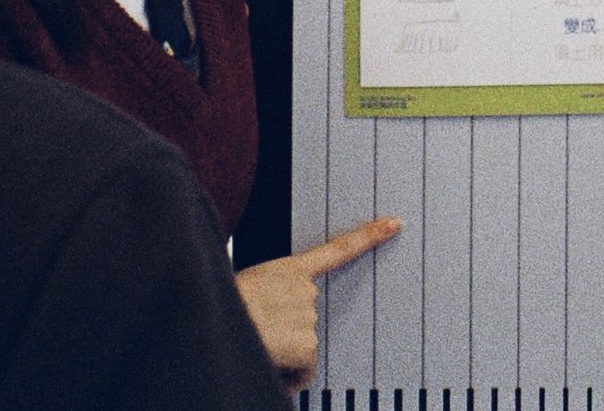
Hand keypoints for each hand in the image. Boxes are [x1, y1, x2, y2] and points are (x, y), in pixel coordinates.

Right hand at [235, 216, 402, 388]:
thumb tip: (277, 321)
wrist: (209, 322)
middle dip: (288, 334)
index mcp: (286, 270)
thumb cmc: (219, 307)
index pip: (337, 250)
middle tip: (259, 334)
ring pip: (303, 349)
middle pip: (308, 320)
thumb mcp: (243, 288)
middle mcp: (305, 290)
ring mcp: (308, 316)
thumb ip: (271, 296)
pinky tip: (271, 369)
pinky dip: (290, 379)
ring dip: (284, 356)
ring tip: (255, 345)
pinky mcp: (306, 344)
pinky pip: (306, 370)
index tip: (394, 224)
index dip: (368, 236)